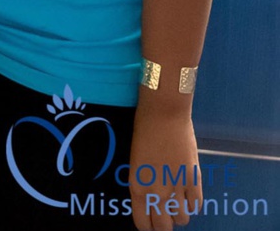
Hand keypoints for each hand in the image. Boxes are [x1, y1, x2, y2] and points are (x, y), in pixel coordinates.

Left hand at [129, 109, 201, 229]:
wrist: (164, 113)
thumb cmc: (144, 131)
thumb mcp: (135, 163)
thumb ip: (143, 185)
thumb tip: (150, 201)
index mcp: (138, 188)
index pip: (143, 224)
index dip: (147, 225)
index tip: (150, 220)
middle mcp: (157, 193)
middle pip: (164, 228)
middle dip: (164, 224)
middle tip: (164, 214)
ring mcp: (177, 188)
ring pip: (183, 219)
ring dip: (179, 213)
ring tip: (177, 201)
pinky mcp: (194, 180)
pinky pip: (196, 205)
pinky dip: (192, 203)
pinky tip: (188, 194)